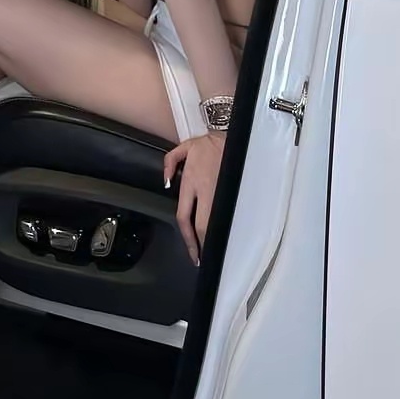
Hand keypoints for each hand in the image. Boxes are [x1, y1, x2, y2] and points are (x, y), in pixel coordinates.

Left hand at [163, 131, 225, 264]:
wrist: (233, 138)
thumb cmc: (208, 145)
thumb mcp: (184, 148)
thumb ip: (169, 163)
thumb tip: (166, 184)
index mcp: (191, 182)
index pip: (185, 216)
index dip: (188, 238)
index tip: (193, 252)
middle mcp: (205, 191)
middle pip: (202, 225)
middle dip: (202, 245)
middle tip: (202, 260)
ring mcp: (220, 192)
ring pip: (216, 222)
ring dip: (214, 239)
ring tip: (213, 253)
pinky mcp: (232, 191)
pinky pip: (228, 214)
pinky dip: (226, 227)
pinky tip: (227, 237)